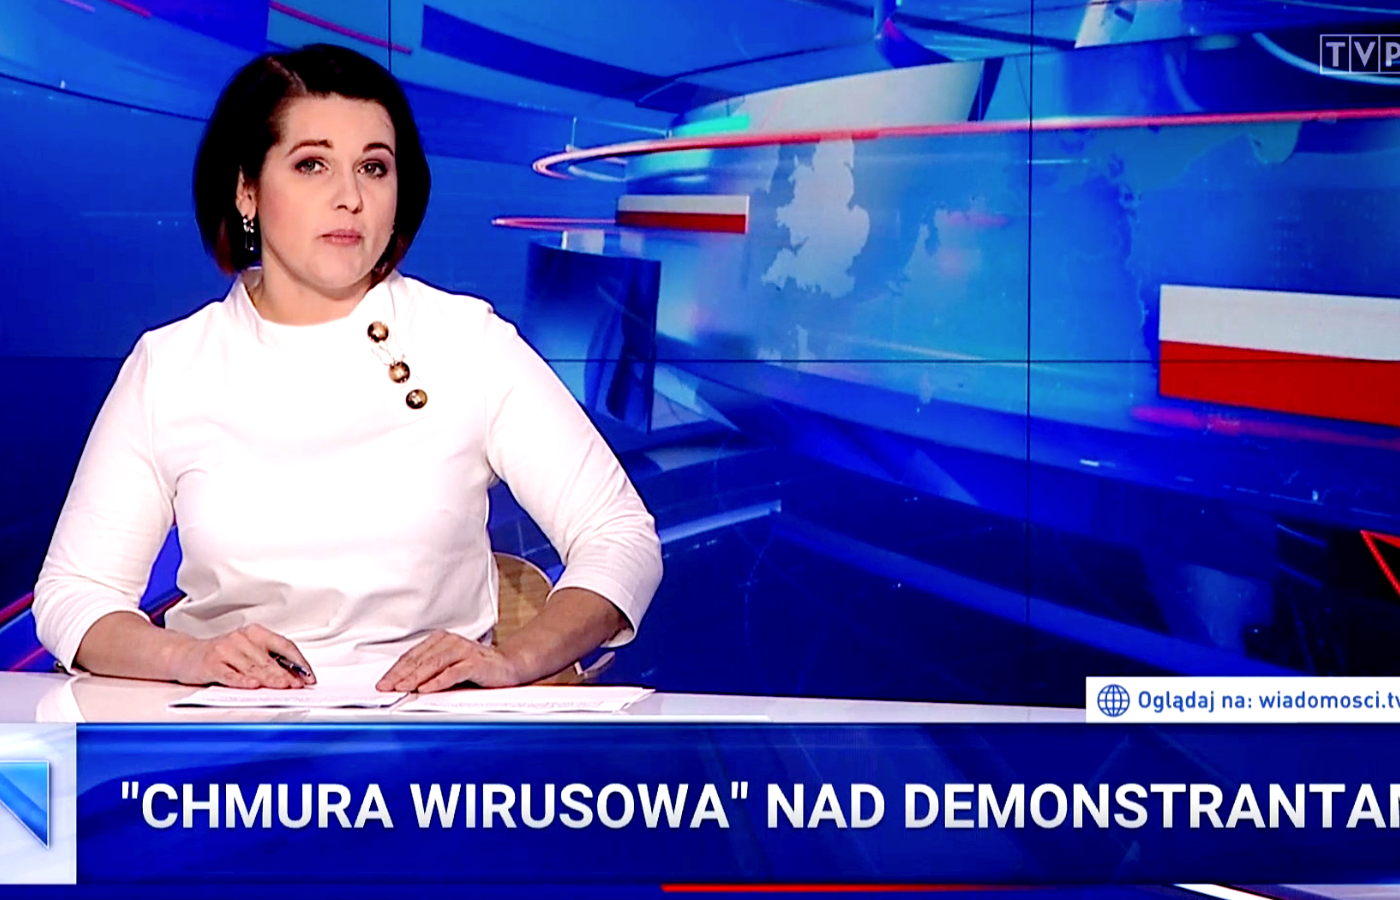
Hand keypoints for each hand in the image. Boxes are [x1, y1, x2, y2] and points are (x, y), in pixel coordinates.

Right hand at [165, 624, 315, 688]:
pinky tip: (253, 686)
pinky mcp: (211, 663)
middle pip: (269, 659)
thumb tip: (296, 676)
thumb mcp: (247, 651)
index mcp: (255, 633)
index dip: (299, 662)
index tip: (309, 676)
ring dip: (270, 679)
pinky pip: (230, 674)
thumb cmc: (222, 654)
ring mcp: (225, 650)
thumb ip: (268, 660)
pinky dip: (242, 680)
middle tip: (298, 685)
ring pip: (252, 667)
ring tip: (283, 687)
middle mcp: (241, 638)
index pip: (284, 646)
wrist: (185, 654)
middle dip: (286, 674)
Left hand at [375, 631, 524, 692]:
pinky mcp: (476, 662)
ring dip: (416, 677)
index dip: (395, 670)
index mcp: (440, 640)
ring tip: (402, 688)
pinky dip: (438, 681)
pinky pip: (453, 672)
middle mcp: (450, 642)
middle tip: (386, 687)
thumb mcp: (448, 668)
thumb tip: (402, 685)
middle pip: (420, 659)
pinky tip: (427, 688)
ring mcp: (463, 650)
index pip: (412, 656)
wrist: (509, 666)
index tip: (382, 683)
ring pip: (434, 664)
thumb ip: (429, 672)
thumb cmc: (476, 668)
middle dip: (400, 675)